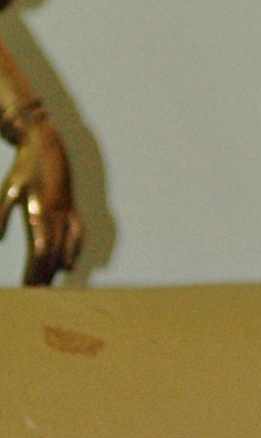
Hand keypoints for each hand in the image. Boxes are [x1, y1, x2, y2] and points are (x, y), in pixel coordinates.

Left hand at [0, 114, 81, 281]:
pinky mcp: (72, 207)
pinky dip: (73, 251)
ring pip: (65, 246)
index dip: (34, 271)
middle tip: (35, 295)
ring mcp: (67, 212)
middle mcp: (57, 216)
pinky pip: (77, 234)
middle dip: (44, 275)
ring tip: (48, 285)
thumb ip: (1, 215)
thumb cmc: (24, 167)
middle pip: (52, 254)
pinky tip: (68, 264)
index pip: (39, 251)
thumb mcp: (9, 190)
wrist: (46, 143)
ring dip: (56, 267)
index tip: (28, 288)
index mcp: (40, 213)